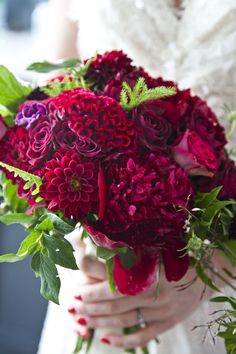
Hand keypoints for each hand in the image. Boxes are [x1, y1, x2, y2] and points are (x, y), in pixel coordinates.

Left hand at [66, 234, 211, 348]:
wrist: (205, 270)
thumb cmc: (174, 255)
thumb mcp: (152, 248)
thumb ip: (127, 250)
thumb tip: (97, 243)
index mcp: (148, 270)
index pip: (113, 283)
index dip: (92, 290)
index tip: (75, 290)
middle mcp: (154, 291)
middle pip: (115, 304)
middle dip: (90, 306)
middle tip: (72, 306)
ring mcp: (162, 309)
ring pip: (125, 320)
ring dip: (101, 322)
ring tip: (82, 321)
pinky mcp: (169, 321)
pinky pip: (143, 334)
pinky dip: (124, 340)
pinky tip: (107, 339)